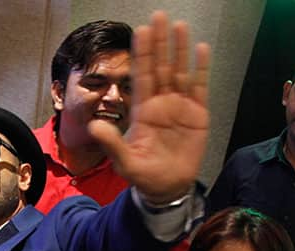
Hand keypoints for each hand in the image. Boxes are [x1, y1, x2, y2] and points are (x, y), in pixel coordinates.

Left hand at [87, 11, 210, 203]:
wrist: (167, 189)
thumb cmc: (144, 175)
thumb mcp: (125, 162)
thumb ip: (111, 143)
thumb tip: (93, 125)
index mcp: (143, 111)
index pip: (141, 76)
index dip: (142, 54)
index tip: (141, 31)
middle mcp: (161, 103)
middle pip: (160, 67)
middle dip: (160, 43)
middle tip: (159, 16)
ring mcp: (180, 107)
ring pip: (180, 71)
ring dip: (180, 49)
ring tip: (179, 25)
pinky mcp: (198, 114)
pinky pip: (200, 87)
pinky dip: (201, 68)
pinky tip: (201, 48)